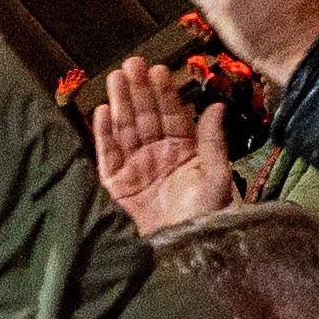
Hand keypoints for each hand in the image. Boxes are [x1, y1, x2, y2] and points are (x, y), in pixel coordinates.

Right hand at [86, 57, 235, 239]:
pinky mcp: (115, 186)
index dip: (165, 93)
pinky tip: (102, 111)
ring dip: (121, 103)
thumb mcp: (216, 179)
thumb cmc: (204, 220)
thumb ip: (213, 142)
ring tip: (116, 77)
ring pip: (125, 129)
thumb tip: (216, 105)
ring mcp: (134, 170)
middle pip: (145, 117)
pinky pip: (107, 154)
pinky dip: (104, 133)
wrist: (178, 254)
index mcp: (183, 154)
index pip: (172, 116)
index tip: (159, 70)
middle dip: (139, 90)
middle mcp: (157, 157)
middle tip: (133, 64)